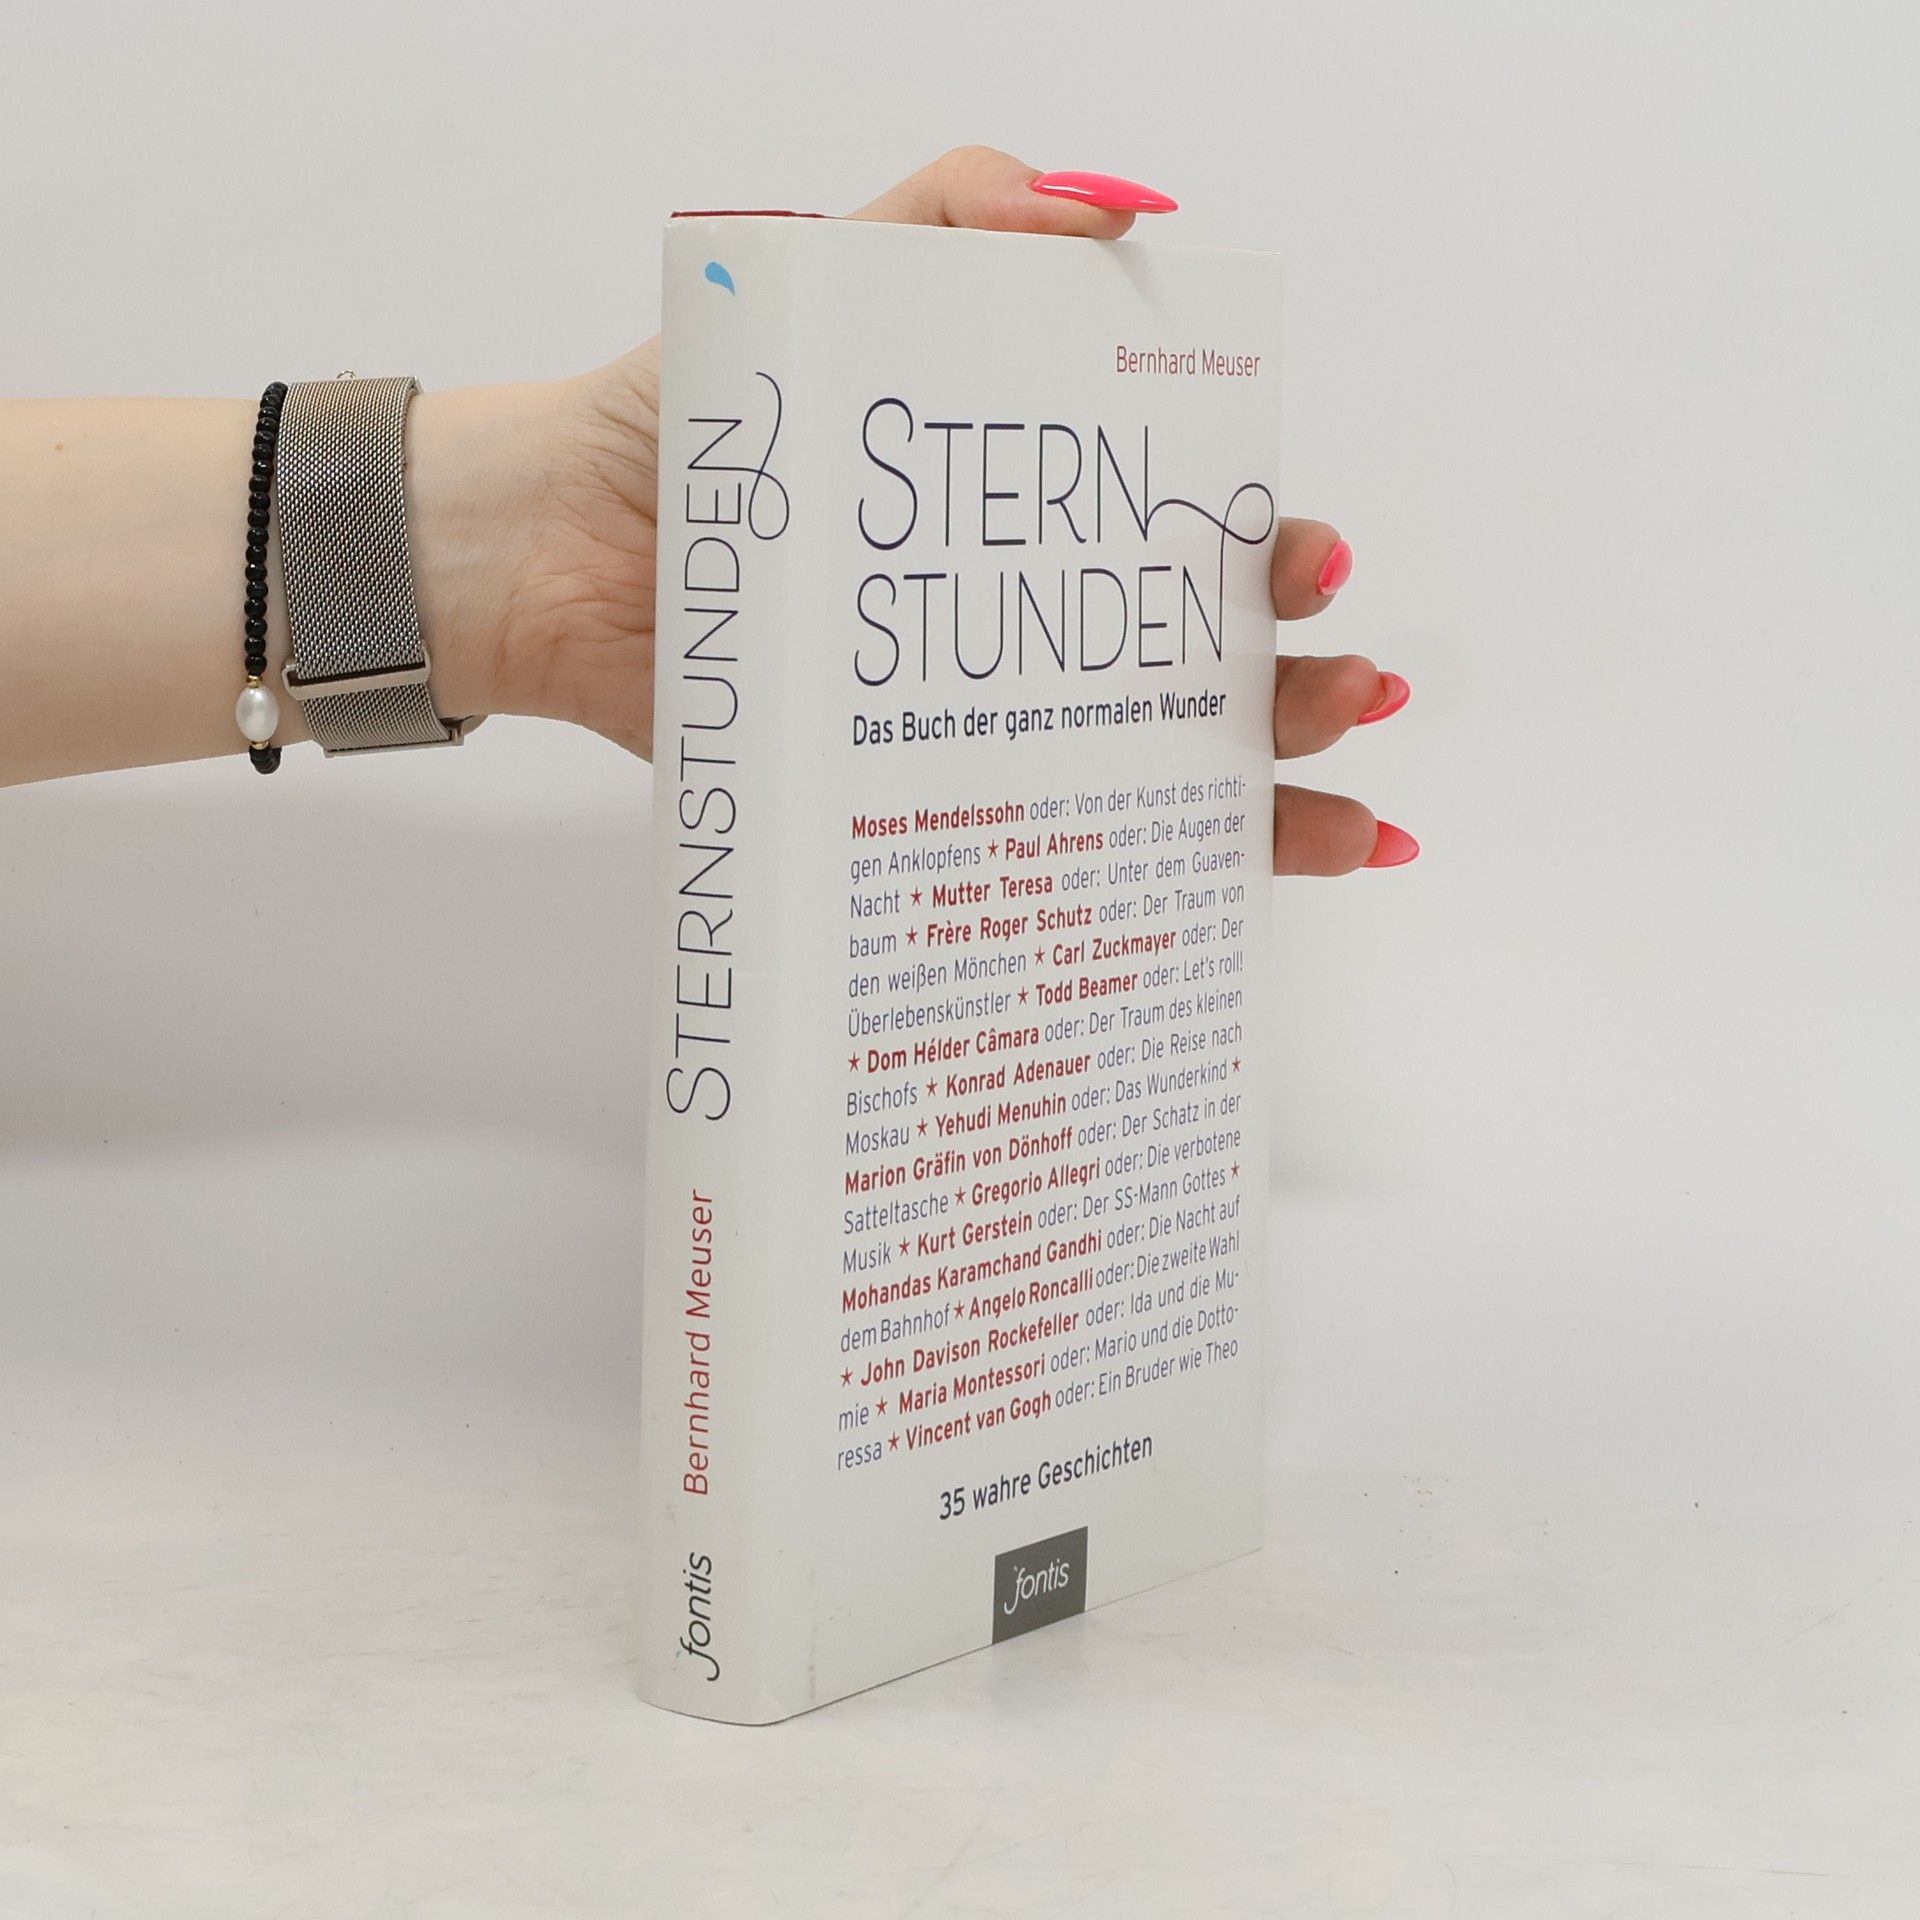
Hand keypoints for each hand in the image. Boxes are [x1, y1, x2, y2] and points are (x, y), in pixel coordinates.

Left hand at [491, 147, 1416, 874]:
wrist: (555, 553)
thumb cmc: (692, 425)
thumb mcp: (832, 277)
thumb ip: (962, 216)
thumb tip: (1128, 217)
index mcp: (1030, 508)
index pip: (1183, 533)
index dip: (1264, 553)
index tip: (1304, 560)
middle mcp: (1024, 619)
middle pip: (1200, 659)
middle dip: (1297, 678)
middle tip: (1342, 678)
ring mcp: (980, 720)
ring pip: (1163, 766)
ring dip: (1276, 788)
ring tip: (1353, 802)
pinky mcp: (921, 799)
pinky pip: (1056, 842)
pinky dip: (1167, 872)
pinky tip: (1262, 882)